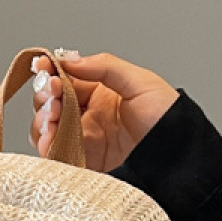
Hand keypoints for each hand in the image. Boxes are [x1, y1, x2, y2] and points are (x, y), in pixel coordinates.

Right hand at [29, 51, 178, 171]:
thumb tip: (70, 59)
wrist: (179, 155)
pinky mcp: (85, 161)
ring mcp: (84, 138)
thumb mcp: (140, 82)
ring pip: (49, 128)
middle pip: (51, 103)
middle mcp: (88, 114)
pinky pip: (58, 155)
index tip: (44, 69)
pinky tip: (50, 140)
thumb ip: (105, 67)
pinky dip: (48, 148)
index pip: (66, 78)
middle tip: (51, 97)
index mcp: (99, 91)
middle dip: (45, 97)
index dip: (51, 72)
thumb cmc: (168, 118)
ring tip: (50, 120)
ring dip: (42, 122)